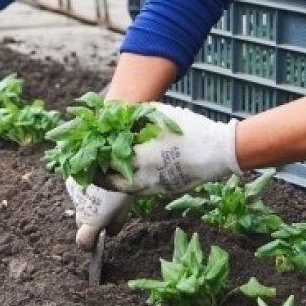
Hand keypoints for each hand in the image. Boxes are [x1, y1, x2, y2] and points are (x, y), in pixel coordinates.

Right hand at [66, 178, 129, 250]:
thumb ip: (116, 225)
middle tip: (101, 216)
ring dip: (86, 206)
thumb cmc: (121, 188)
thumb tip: (109, 233)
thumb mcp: (124, 210)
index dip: (88, 245)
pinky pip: (76, 193)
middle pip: (81, 223)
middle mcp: (80, 210)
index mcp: (92, 221)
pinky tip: (94, 183)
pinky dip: (83, 192)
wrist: (111, 162)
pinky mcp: (71, 183)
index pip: (82, 241)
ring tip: (100, 194)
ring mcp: (74, 196)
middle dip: (88, 223)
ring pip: (78, 207)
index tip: (93, 244)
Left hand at [94, 103, 239, 194]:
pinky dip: (130, 183)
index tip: (85, 149)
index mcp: (140, 158)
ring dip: (113, 181)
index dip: (92, 156)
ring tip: (106, 170)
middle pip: (111, 183)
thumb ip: (136, 114)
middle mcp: (144, 178)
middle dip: (98, 175)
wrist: (220, 153)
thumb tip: (116, 114)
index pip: (106, 161)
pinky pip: (141, 190)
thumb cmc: (191, 129)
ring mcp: (155, 188)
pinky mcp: (165, 192)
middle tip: (90, 167)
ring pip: (126, 189)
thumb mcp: (160, 114)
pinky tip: (130, 172)